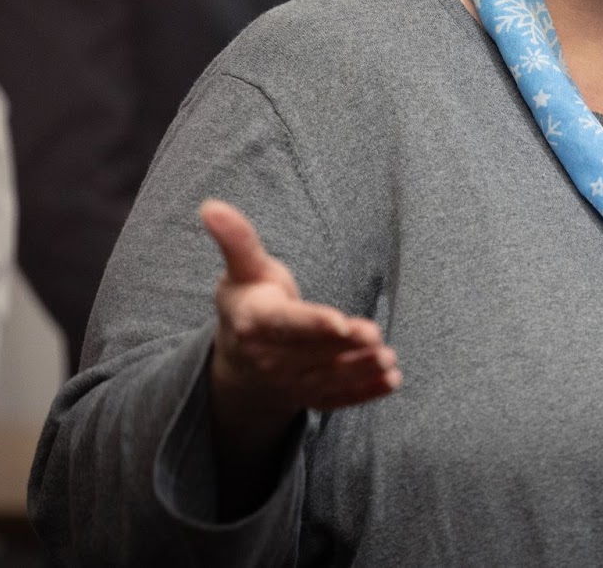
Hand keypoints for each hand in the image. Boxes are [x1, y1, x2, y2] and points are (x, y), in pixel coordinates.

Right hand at [201, 200, 399, 456]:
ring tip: (389, 359)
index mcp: (254, 323)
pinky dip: (364, 393)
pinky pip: (337, 398)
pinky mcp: (309, 395)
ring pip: (327, 377)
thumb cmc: (248, 299)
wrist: (239, 354)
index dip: (312, 324)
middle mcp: (269, 358)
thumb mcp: (242, 268)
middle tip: (376, 335)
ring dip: (359, 371)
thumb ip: (236, 240)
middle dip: (344, 347)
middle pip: (312, 352)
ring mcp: (289, 382)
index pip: (286, 325)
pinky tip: (391, 381)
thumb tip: (210, 206)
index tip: (339, 321)